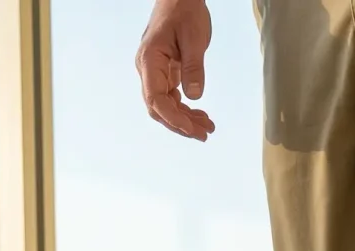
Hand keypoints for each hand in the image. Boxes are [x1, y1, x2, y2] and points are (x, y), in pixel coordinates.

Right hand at [137, 0, 214, 140]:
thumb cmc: (184, 10)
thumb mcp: (194, 39)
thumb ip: (193, 68)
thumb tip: (194, 97)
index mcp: (149, 60)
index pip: (155, 98)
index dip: (173, 117)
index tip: (191, 129)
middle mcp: (147, 69)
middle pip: (158, 107)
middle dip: (180, 124)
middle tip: (204, 134)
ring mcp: (154, 71)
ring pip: (165, 105)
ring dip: (185, 118)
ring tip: (207, 127)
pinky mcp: (164, 72)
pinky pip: (171, 96)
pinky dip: (185, 108)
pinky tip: (200, 114)